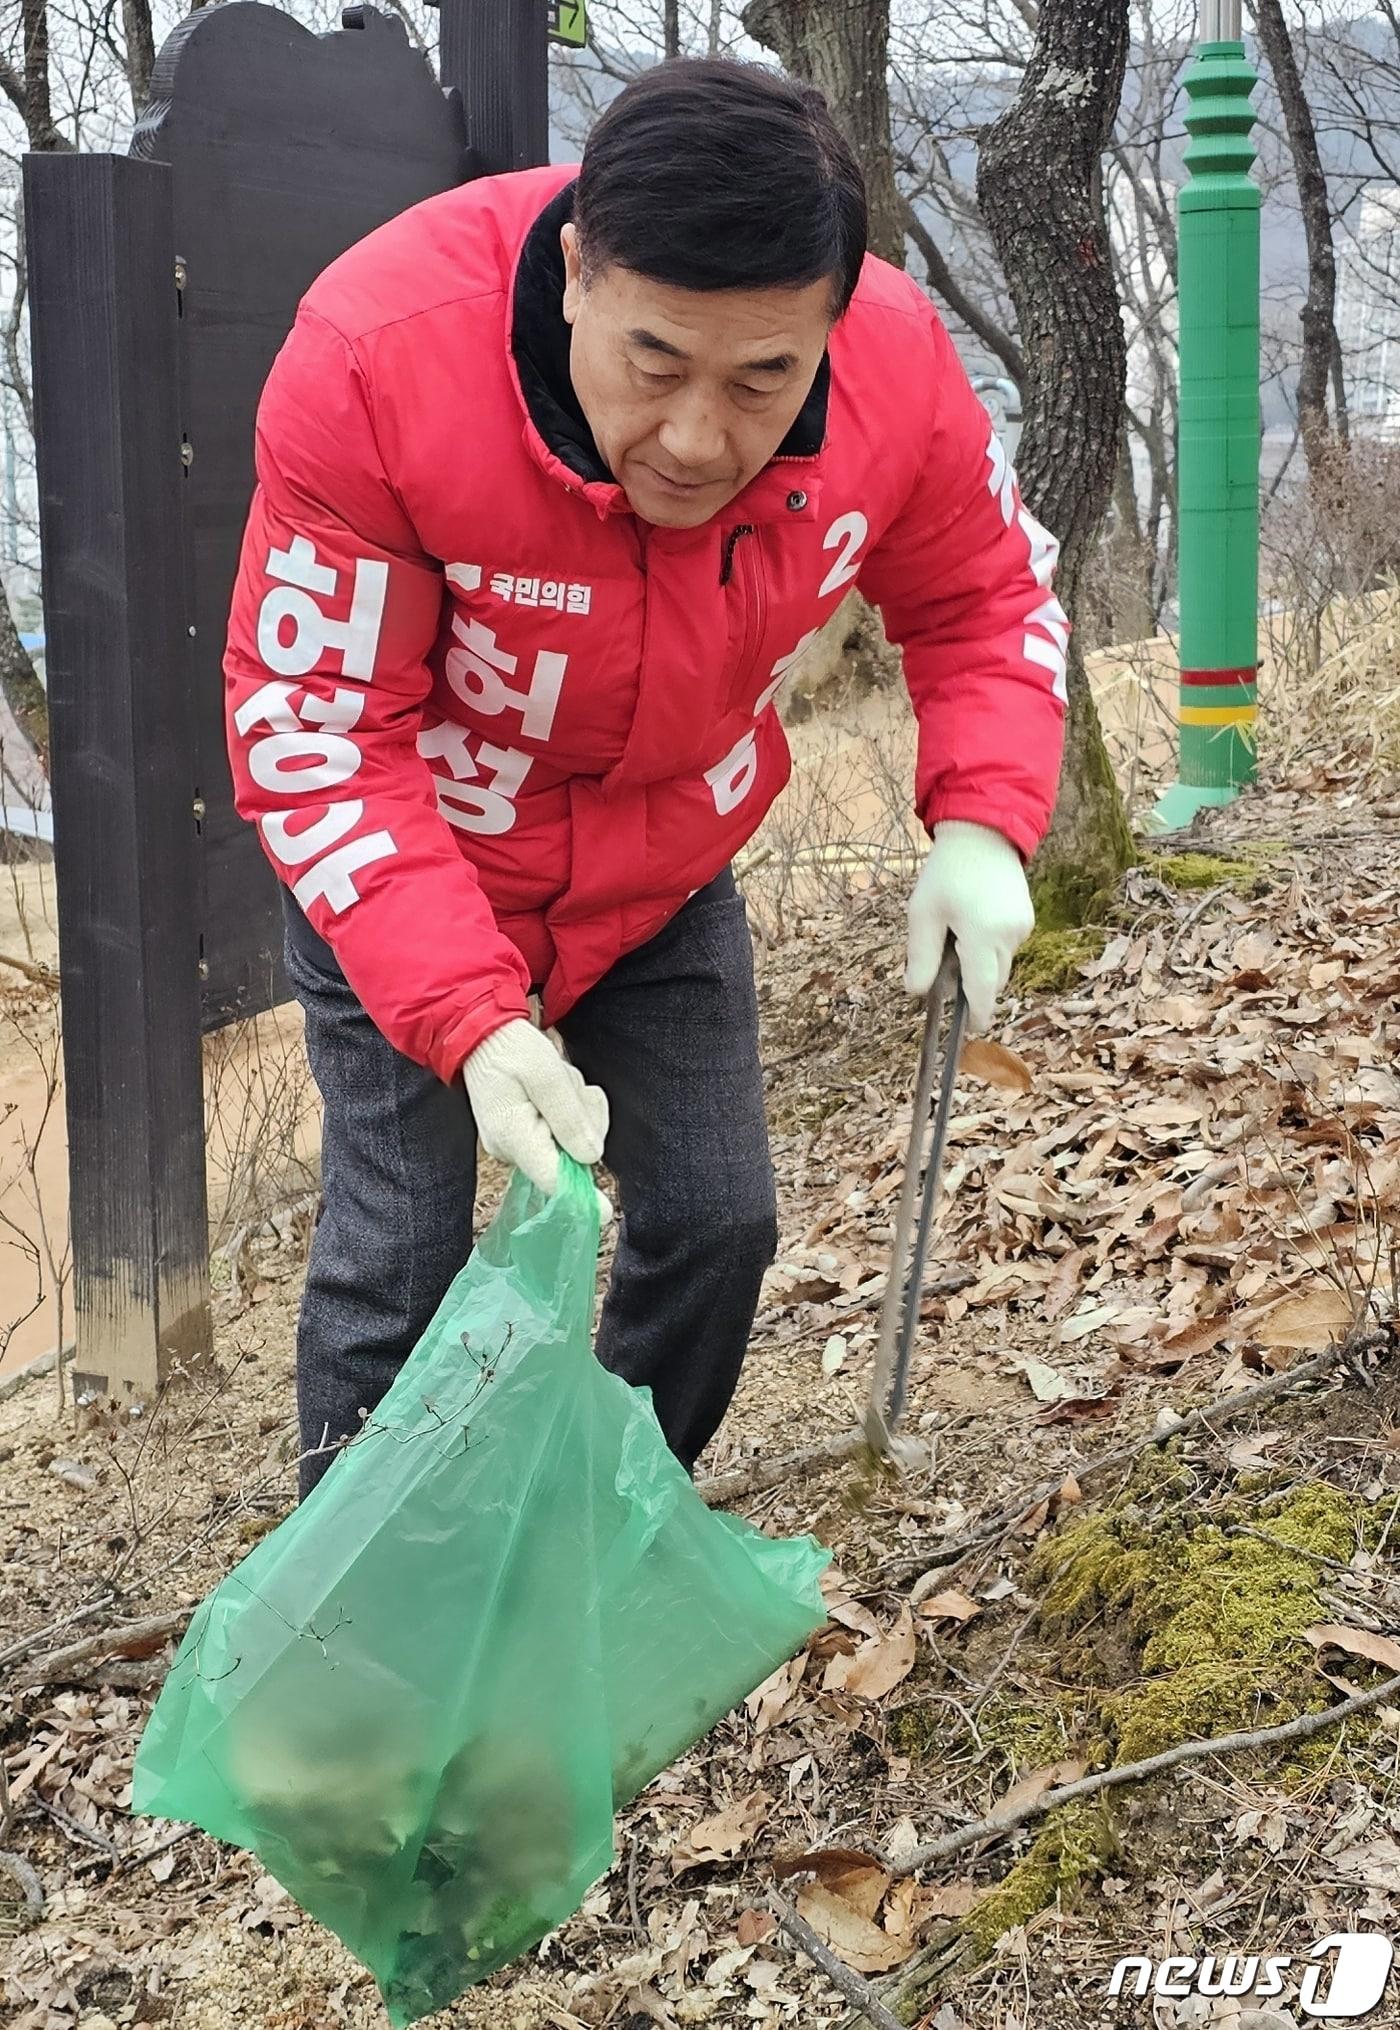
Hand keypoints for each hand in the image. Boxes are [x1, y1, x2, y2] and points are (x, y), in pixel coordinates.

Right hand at [463, 1020, 612, 1218]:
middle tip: (572, 1087)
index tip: (604, 1213)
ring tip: (559, 1081)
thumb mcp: (547, 1073)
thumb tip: (591, 1158)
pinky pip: (563, 1135)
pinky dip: (571, 1111)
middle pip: (570, 1158)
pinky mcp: (525, 1139)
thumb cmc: (513, 1048)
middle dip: (584, 1121)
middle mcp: (512, 1150)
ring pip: (572, 1143)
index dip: (581, 1197)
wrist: (484, 1035)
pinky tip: (557, 1089)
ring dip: (579, 1110)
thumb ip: (569, 1116)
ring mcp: (517, 1146)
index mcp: (514, 1136)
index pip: (552, 1178)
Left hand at [905, 820, 1034, 1031]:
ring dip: (980, 964)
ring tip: (956, 935)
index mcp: (982, 935)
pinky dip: (989, 947)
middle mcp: (1009, 935)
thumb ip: (920, 956)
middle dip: (972, 986)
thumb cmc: (947, 872)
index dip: (975, 1013)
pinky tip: (972, 923)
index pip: (981, 989)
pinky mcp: (1027, 919)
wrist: (983, 834)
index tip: (970, 1030)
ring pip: (1000, 964)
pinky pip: (1006, 947)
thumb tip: (917, 992)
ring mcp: (1022, 927)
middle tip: (946, 969)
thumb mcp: (923, 913)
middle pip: (992, 981)